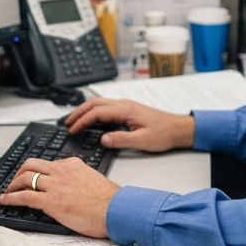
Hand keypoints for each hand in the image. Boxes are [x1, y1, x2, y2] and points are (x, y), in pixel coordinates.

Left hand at [0, 157, 117, 237]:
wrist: (115, 210)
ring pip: (25, 177)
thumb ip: (80, 180)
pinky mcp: (50, 201)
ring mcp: (54, 185)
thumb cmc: (110, 202)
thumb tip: (74, 189)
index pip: (49, 163)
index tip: (34, 176)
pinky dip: (11, 197)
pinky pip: (24, 196)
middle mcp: (61, 171)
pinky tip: (5, 200)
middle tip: (16, 180)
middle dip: (20, 171)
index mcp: (73, 165)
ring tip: (8, 191)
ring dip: (13, 184)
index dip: (38, 170)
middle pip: (32, 164)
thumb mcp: (94, 181)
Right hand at [61, 97, 195, 152]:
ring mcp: (125, 106)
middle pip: (94, 103)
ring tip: (74, 121)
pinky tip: (91, 120)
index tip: (72, 130)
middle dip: (78, 112)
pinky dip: (93, 112)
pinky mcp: (128, 110)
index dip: (82, 121)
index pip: (96, 113)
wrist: (178, 129)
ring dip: (84, 111)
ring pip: (99, 104)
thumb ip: (120, 139)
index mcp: (125, 110)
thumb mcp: (142, 141)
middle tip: (66, 123)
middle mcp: (124, 104)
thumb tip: (103, 139)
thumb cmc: (164, 134)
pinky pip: (105, 107)